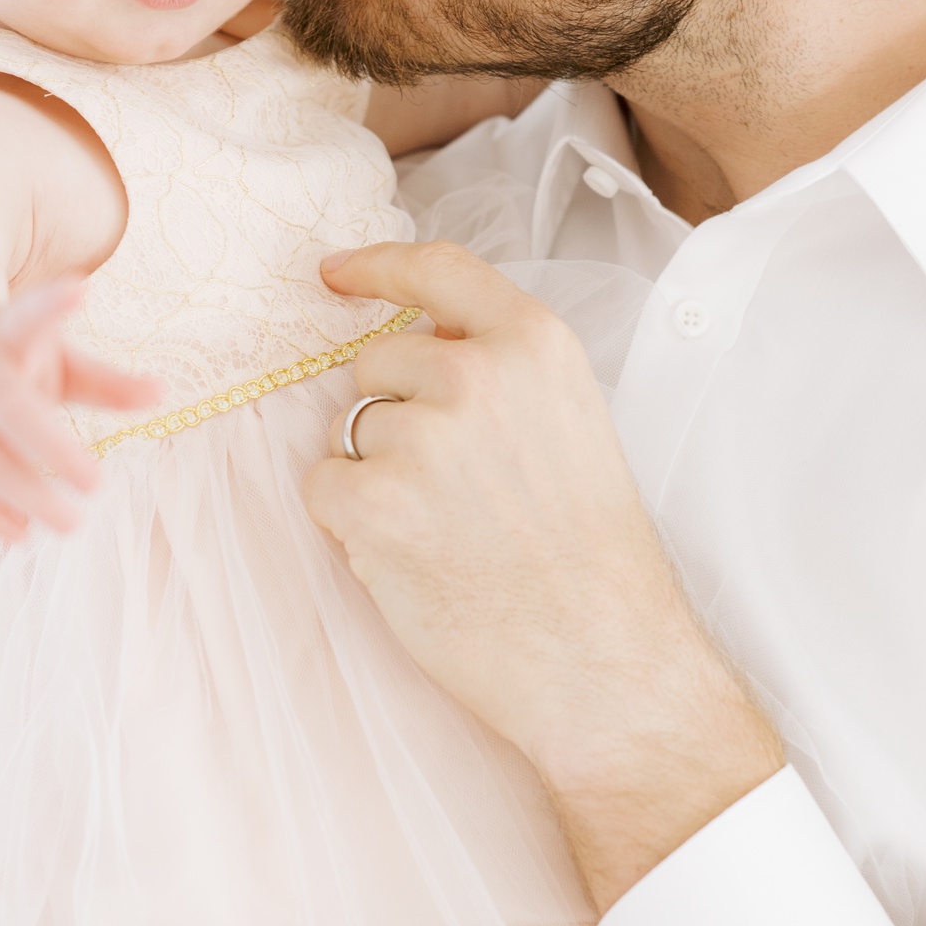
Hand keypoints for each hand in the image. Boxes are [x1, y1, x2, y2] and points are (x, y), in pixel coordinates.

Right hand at [0, 279, 158, 541]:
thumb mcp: (47, 354)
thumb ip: (102, 380)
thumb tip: (163, 394)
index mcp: (3, 333)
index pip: (28, 316)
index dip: (52, 306)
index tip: (81, 289)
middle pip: (7, 407)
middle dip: (50, 447)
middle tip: (98, 485)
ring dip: (25, 495)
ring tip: (71, 525)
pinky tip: (21, 535)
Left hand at [305, 242, 781, 912]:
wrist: (602, 658)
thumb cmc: (588, 555)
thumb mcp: (570, 420)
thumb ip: (501, 370)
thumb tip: (411, 347)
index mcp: (534, 342)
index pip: (436, 270)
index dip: (375, 267)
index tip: (333, 274)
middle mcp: (475, 372)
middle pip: (376, 362)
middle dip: (393, 415)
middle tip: (458, 490)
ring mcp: (420, 435)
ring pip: (348, 431)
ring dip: (376, 475)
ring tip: (448, 531)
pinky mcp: (373, 501)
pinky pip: (324, 487)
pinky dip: (351, 524)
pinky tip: (413, 558)